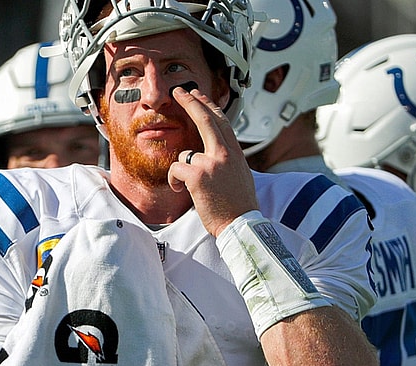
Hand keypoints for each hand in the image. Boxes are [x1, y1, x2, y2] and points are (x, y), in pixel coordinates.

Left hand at [167, 87, 257, 236]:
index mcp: (235, 153)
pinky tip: (183, 190)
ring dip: (182, 171)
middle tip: (178, 91)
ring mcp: (211, 162)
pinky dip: (175, 180)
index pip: (221, 121)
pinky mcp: (198, 175)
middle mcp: (225, 153)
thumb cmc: (238, 205)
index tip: (199, 94)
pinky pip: (175, 169)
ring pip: (185, 154)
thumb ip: (227, 160)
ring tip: (193, 188)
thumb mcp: (239, 175)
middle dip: (190, 101)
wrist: (240, 225)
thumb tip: (216, 152)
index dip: (208, 106)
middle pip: (205, 118)